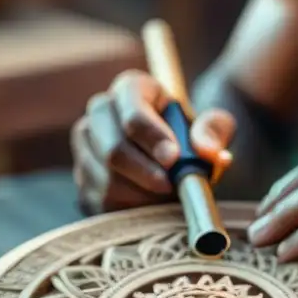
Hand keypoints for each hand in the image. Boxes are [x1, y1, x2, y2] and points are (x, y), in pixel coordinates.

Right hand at [70, 70, 233, 213]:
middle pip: (113, 149)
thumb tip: (208, 149)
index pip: (133, 113)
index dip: (152, 137)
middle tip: (171, 186)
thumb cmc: (193, 136)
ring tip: (167, 196)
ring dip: (140, 194)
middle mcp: (101, 111)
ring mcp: (86, 145)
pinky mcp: (83, 176)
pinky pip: (100, 200)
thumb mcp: (214, 126)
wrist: (176, 159)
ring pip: (106, 179)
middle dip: (145, 173)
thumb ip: (215, 131)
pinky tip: (151, 205)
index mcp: (132, 88)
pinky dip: (128, 208)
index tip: (173, 158)